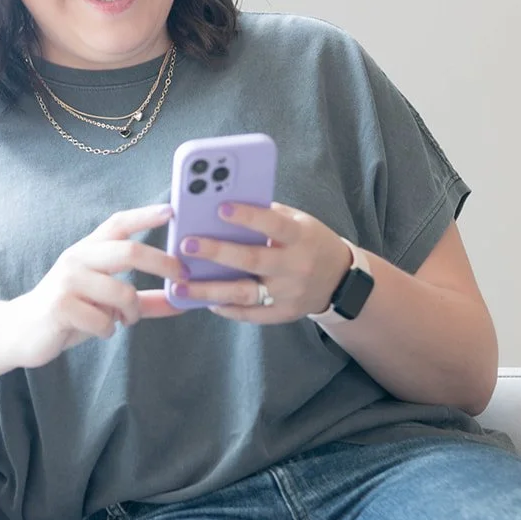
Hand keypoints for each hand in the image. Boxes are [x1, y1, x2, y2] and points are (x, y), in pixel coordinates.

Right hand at [1, 204, 187, 368]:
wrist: (21, 331)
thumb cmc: (70, 312)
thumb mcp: (106, 302)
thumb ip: (142, 301)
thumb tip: (181, 301)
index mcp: (89, 250)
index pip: (118, 224)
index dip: (145, 215)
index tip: (171, 210)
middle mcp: (78, 258)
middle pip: (129, 251)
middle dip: (163, 263)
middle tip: (183, 277)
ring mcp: (67, 280)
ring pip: (123, 293)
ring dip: (132, 312)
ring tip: (124, 320)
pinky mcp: (60, 305)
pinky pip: (104, 320)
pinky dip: (109, 330)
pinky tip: (97, 330)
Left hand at [168, 202, 352, 323]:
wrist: (340, 280)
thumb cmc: (309, 242)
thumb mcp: (298, 221)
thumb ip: (267, 214)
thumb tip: (222, 205)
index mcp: (300, 236)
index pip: (273, 224)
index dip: (248, 217)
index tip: (220, 208)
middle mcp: (296, 266)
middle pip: (252, 261)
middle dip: (217, 252)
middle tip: (186, 245)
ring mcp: (289, 293)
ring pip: (245, 294)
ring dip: (209, 290)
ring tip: (180, 286)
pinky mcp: (284, 314)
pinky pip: (251, 314)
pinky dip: (227, 309)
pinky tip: (204, 301)